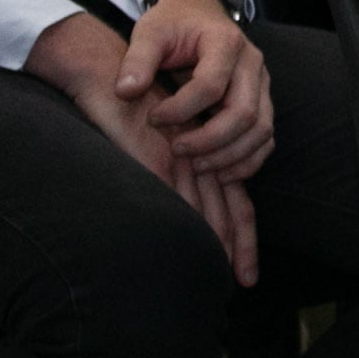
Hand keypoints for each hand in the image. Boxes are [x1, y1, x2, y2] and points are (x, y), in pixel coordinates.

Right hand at [28, 10, 261, 282]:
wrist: (112, 76)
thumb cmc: (133, 109)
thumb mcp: (160, 146)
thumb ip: (172, 174)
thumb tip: (180, 211)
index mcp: (205, 156)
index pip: (235, 200)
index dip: (242, 234)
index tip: (246, 271)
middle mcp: (199, 157)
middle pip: (231, 206)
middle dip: (239, 245)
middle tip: (246, 281)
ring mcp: (179, 157)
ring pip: (206, 205)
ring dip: (214, 238)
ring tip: (221, 274)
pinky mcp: (157, 156)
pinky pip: (174, 192)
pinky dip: (185, 218)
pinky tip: (187, 243)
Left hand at [122, 0, 275, 182]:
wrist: (199, 13)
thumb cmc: (173, 24)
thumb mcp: (150, 32)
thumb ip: (137, 60)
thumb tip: (125, 91)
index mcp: (226, 43)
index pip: (211, 86)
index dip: (180, 110)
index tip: (152, 118)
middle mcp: (252, 64)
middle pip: (244, 113)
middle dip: (209, 140)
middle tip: (177, 149)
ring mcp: (262, 84)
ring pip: (261, 129)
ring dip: (230, 155)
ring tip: (197, 165)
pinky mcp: (263, 100)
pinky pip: (267, 137)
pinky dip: (248, 159)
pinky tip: (221, 172)